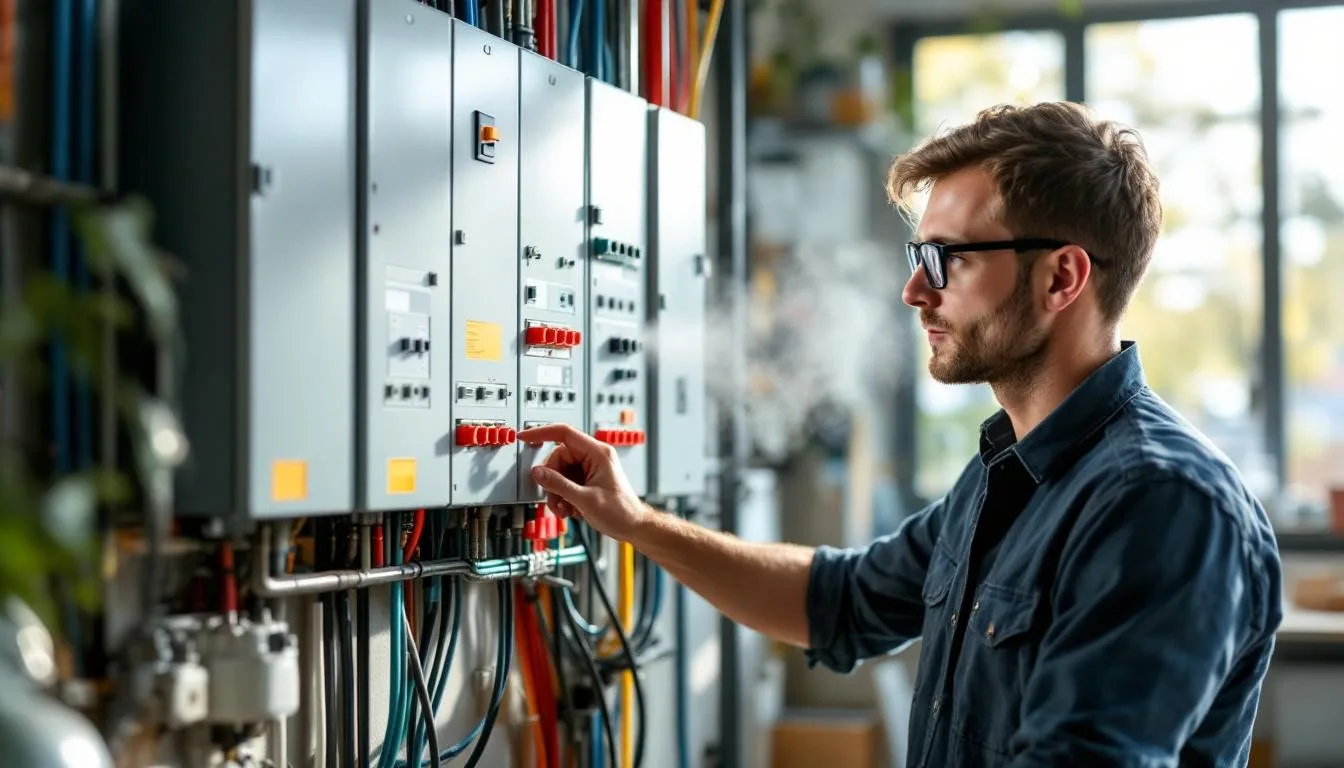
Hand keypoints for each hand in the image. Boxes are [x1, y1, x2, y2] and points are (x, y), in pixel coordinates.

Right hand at [517, 423, 648, 540]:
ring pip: (560, 472)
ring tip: (563, 509)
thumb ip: (559, 484)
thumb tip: (538, 473)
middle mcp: (594, 457)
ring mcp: (590, 468)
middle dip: (552, 481)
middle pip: (559, 459)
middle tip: (554, 499)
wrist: (633, 526)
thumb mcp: (585, 499)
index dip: (542, 433)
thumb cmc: (621, 512)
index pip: (564, 433)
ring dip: (557, 492)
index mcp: (598, 453)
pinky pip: (566, 482)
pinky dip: (563, 496)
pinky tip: (569, 509)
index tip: (525, 437)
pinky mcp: (587, 480)